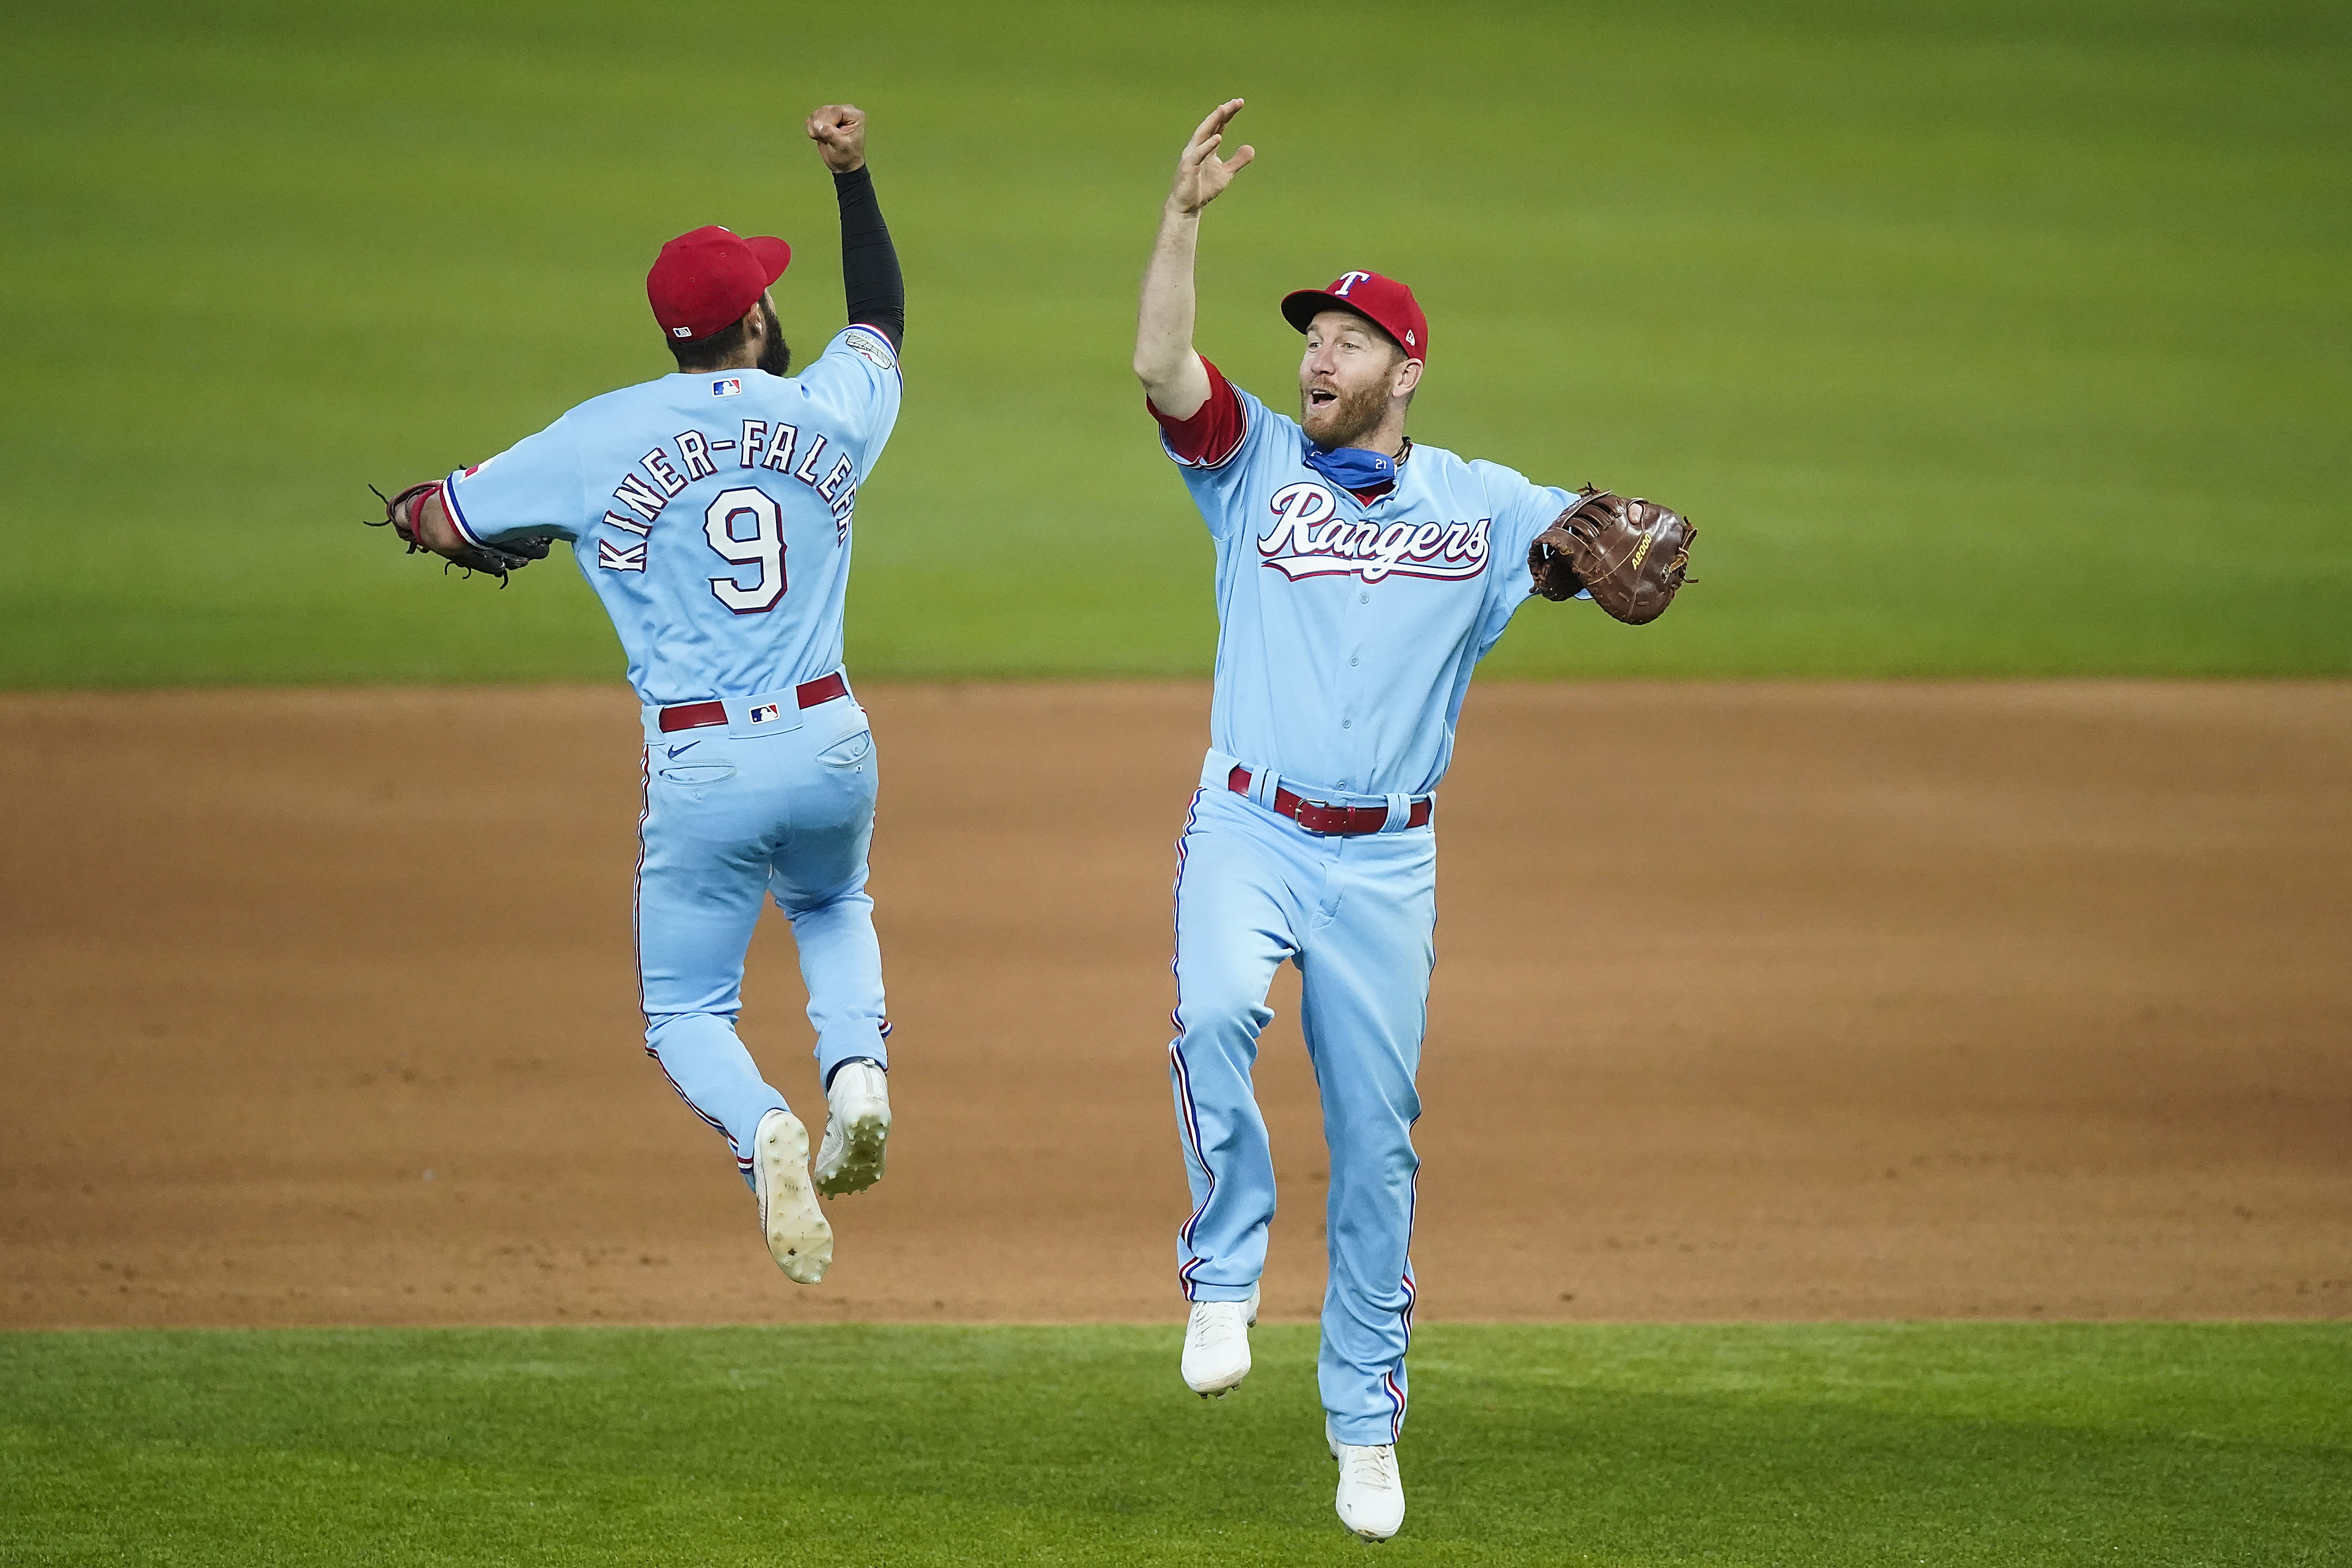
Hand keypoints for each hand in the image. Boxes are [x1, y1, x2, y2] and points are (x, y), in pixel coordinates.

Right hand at [807, 104, 866, 171]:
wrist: (844, 165)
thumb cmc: (848, 156)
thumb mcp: (841, 146)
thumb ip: (830, 134)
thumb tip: (817, 124)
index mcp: (855, 115)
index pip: (836, 111)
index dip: (828, 122)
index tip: (829, 135)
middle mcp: (845, 111)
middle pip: (825, 110)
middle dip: (821, 125)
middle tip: (826, 139)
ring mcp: (834, 114)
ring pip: (817, 113)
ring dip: (815, 128)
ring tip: (824, 139)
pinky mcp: (825, 118)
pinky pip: (812, 118)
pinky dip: (812, 128)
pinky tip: (820, 136)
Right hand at [1168, 98, 1253, 214]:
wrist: (1189, 207)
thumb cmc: (1204, 189)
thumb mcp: (1226, 174)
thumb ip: (1237, 161)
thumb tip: (1251, 148)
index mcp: (1207, 147)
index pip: (1218, 126)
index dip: (1228, 115)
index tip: (1239, 103)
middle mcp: (1198, 147)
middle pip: (1210, 125)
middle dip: (1222, 113)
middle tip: (1235, 102)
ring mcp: (1191, 156)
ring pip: (1202, 134)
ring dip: (1212, 122)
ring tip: (1223, 110)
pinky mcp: (1188, 167)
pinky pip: (1198, 154)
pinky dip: (1208, 145)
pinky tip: (1218, 138)